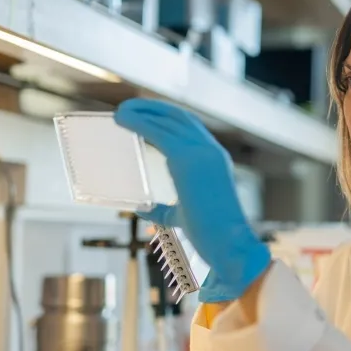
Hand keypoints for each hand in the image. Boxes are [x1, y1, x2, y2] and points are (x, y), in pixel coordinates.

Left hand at [115, 98, 270, 301]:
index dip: (169, 118)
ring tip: (122, 111)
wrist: (228, 242)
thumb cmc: (210, 235)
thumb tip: (142, 208)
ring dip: (143, 111)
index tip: (149, 116)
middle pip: (181, 117)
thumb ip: (164, 209)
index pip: (192, 128)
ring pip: (169, 119)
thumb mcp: (184, 216)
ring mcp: (201, 152)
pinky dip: (139, 122)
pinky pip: (158, 132)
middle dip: (155, 108)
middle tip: (130, 108)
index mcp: (216, 160)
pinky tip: (123, 119)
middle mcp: (210, 150)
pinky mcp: (186, 159)